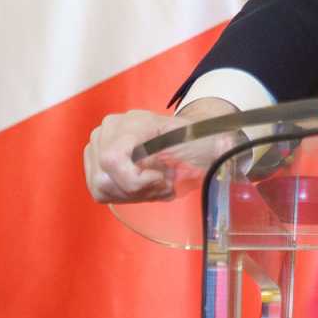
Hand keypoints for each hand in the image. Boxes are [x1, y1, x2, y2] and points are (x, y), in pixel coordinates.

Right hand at [82, 97, 235, 203]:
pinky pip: (99, 191)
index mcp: (133, 121)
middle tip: (165, 184)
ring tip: (158, 184)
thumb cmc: (194, 139)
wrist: (185, 136)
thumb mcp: (206, 142)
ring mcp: (96, 144)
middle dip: (138, 190)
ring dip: (133, 194)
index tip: (162, 179)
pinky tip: (146, 186)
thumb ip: (217, 144)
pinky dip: (125, 195)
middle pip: (105, 178)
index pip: (112, 158)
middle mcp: (108, 129)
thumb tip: (225, 145)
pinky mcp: (92, 162)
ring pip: (101, 187)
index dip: (134, 179)